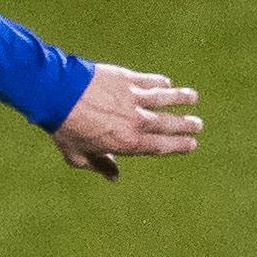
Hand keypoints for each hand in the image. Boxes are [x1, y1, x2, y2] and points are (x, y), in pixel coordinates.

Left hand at [51, 62, 202, 177]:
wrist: (57, 94)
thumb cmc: (64, 127)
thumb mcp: (77, 156)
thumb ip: (100, 166)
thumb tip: (114, 177)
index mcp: (127, 143)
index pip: (160, 146)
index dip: (178, 146)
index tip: (192, 144)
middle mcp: (136, 121)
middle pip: (168, 124)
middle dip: (186, 125)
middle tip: (199, 125)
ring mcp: (134, 98)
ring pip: (165, 98)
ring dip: (181, 98)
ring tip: (194, 98)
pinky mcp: (127, 79)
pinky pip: (150, 81)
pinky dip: (160, 82)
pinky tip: (168, 83)